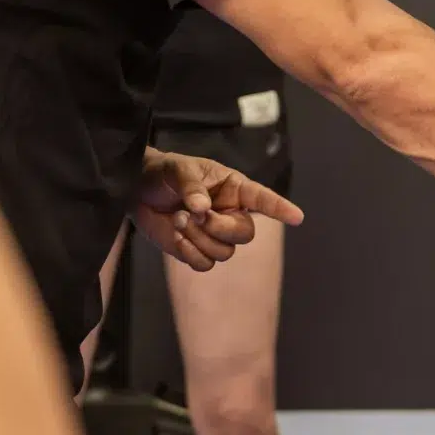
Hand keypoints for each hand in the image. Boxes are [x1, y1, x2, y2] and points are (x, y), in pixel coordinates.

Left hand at [136, 148, 303, 270]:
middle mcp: (230, 213)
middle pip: (245, 234)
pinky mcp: (196, 250)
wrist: (138, 190)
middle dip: (220, 228)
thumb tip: (202, 206)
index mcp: (233, 188)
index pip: (262, 199)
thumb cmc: (164, 173)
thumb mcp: (178, 169)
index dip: (280, 208)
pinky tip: (176, 237)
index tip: (297, 217)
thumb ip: (192, 186)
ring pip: (225, 252)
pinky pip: (205, 264)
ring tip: (178, 219)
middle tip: (196, 214)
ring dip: (199, 238)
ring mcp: (214, 235)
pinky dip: (190, 253)